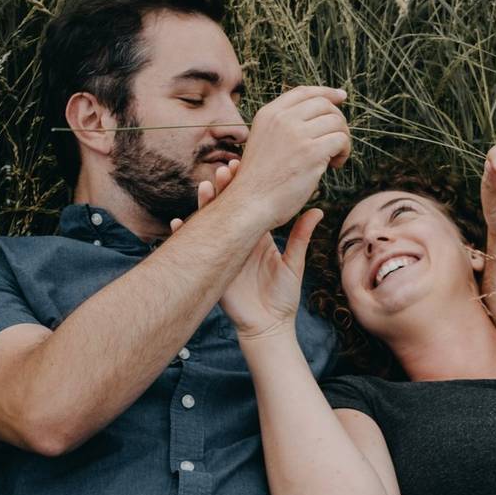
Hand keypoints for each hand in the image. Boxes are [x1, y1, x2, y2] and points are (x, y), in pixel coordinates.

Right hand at [171, 159, 322, 339]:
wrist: (270, 326)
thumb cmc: (283, 297)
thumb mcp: (294, 264)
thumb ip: (301, 237)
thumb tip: (317, 209)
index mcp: (256, 238)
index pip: (248, 207)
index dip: (244, 188)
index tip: (244, 168)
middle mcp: (237, 243)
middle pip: (227, 210)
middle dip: (224, 190)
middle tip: (225, 171)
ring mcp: (222, 256)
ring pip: (209, 224)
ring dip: (204, 206)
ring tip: (205, 188)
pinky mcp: (212, 271)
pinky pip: (194, 252)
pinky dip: (183, 237)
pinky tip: (177, 223)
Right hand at [227, 86, 349, 227]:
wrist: (250, 204)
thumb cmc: (260, 181)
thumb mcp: (264, 142)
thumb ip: (284, 127)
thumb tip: (318, 117)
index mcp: (269, 114)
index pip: (303, 92)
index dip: (325, 93)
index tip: (341, 97)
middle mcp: (282, 118)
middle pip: (324, 104)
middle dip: (337, 121)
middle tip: (337, 142)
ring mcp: (296, 134)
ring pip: (336, 122)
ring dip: (342, 139)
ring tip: (334, 157)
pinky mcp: (311, 152)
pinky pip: (341, 140)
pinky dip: (344, 152)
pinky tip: (335, 165)